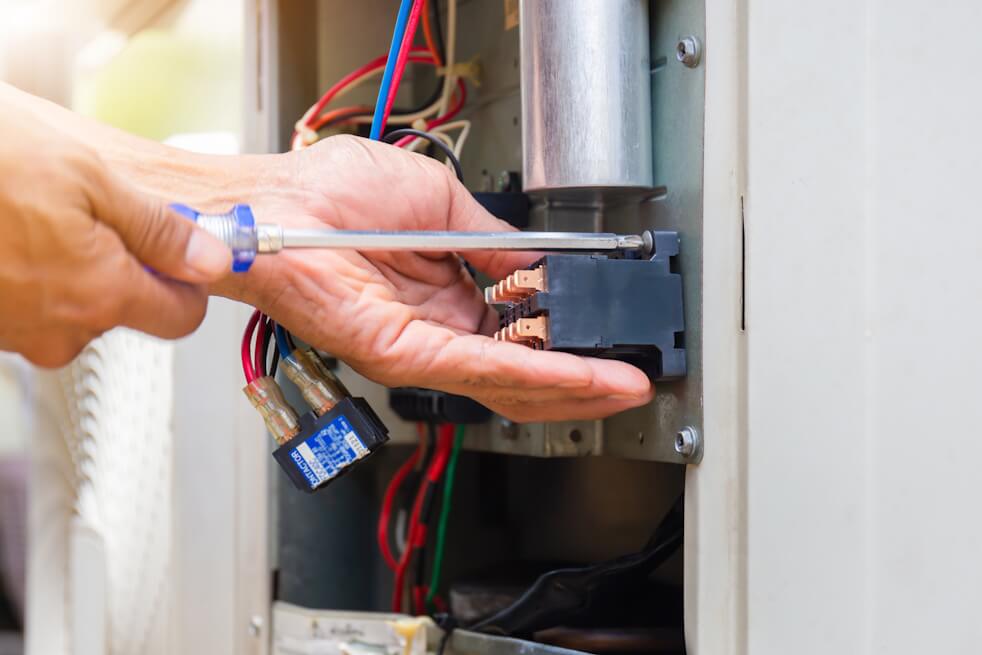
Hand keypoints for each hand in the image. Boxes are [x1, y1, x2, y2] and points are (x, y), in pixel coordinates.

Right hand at [0, 102, 230, 366]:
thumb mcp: (93, 181)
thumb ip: (161, 231)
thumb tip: (213, 260)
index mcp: (102, 295)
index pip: (182, 318)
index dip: (188, 283)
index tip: (182, 254)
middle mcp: (61, 329)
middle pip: (126, 314)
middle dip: (125, 270)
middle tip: (97, 217)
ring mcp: (17, 334)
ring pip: (76, 313)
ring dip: (73, 273)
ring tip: (40, 221)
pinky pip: (31, 311)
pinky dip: (32, 279)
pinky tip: (12, 238)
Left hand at [228, 136, 652, 420]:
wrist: (283, 203)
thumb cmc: (332, 194)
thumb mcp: (440, 201)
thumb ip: (493, 239)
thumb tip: (537, 260)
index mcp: (446, 288)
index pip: (518, 328)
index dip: (567, 334)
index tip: (610, 330)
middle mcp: (437, 325)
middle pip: (520, 368)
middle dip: (582, 376)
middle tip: (632, 376)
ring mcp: (421, 345)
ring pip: (511, 380)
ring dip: (574, 384)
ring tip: (624, 385)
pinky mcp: (405, 354)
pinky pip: (484, 369)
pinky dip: (538, 374)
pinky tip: (582, 376)